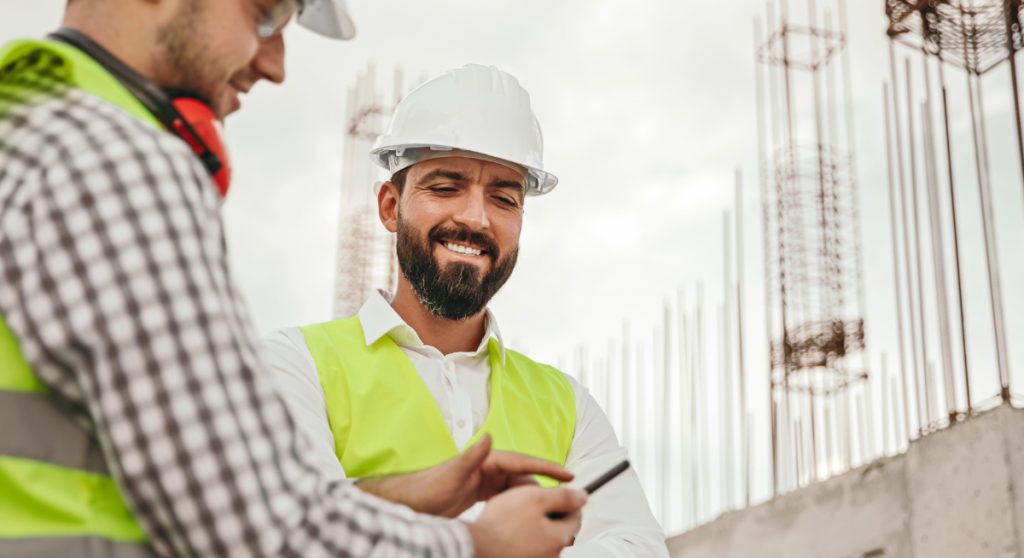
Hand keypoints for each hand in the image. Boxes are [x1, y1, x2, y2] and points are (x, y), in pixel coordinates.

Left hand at [356, 435, 573, 517]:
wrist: (411, 503)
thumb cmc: (427, 489)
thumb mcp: (451, 474)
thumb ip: (471, 456)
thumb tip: (488, 437)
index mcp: (486, 460)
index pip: (523, 462)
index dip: (547, 468)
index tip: (568, 474)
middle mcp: (488, 467)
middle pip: (525, 477)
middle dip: (546, 486)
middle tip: (566, 500)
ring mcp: (485, 481)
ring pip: (518, 488)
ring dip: (534, 497)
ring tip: (552, 510)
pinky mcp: (481, 494)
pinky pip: (507, 497)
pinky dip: (520, 504)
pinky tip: (528, 515)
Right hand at [468, 485, 586, 557]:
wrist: (476, 548)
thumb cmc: (502, 524)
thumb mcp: (536, 498)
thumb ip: (564, 496)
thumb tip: (583, 497)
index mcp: (560, 537)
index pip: (576, 516)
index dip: (568, 500)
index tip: (556, 492)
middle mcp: (553, 555)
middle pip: (560, 529)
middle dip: (551, 513)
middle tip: (532, 502)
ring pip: (544, 539)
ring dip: (535, 526)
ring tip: (516, 515)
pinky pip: (529, 548)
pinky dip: (524, 538)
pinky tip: (509, 530)